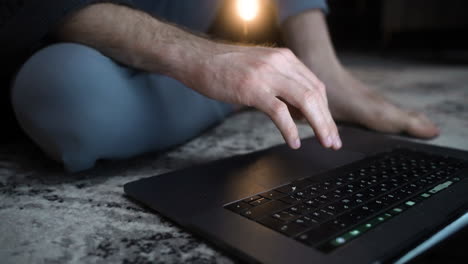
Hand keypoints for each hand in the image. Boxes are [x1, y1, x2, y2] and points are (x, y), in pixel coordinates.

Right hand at [184, 44, 341, 149]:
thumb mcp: (260, 70)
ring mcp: (266, 74)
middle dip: (328, 121)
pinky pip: (280, 112)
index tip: (329, 128)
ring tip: (325, 143)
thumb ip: (282, 86)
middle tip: (334, 141)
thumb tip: (300, 113)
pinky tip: (294, 142)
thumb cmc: (225, 68)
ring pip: (305, 101)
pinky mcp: (252, 88)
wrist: (197, 58)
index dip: (326, 110)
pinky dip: (290, 130)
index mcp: (284, 58)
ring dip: (319, 125)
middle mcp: (280, 63)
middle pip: (316, 94)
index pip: (316, 85)